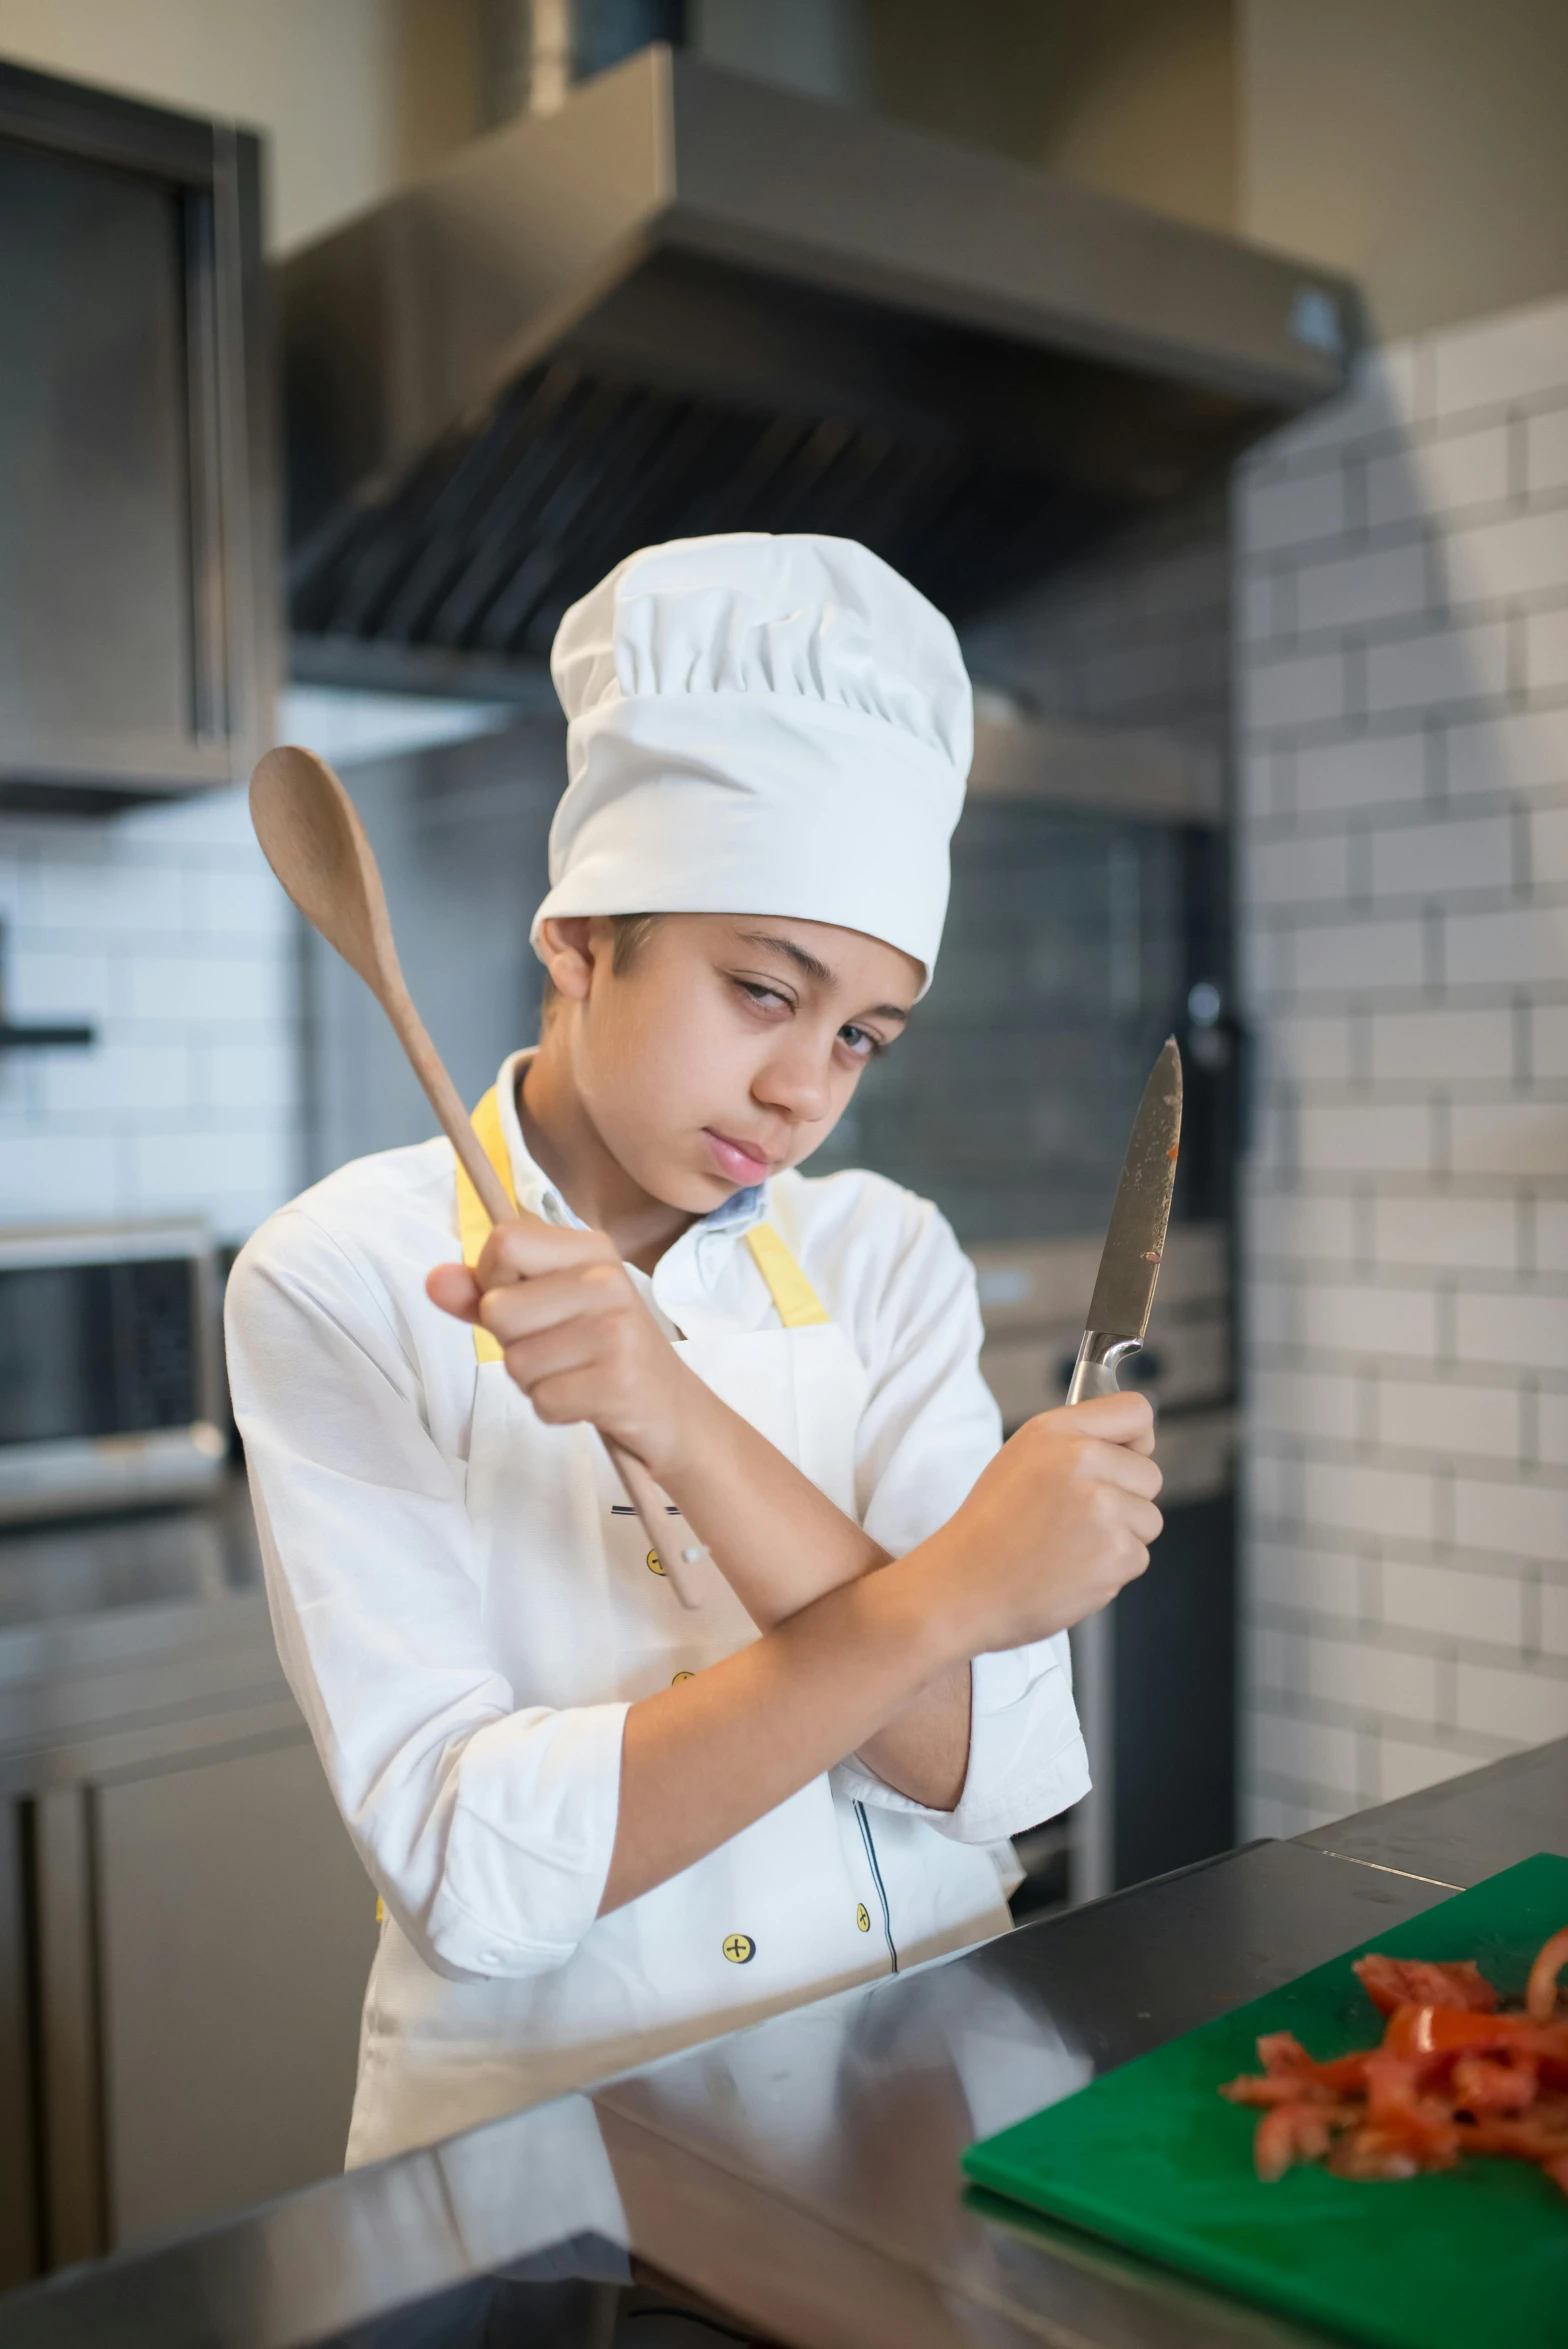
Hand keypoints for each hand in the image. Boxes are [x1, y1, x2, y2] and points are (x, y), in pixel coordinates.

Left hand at [425, 1221, 692, 1474]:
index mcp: (591, 1249)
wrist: (671, 1410)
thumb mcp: (544, 1310)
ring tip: (575, 1374)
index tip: (523, 1303)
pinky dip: (555, 1410)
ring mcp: (616, 1329)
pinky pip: (542, 1400)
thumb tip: (434, 1280)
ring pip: (516, 1362)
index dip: (492, 1280)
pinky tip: (588, 1399)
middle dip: (512, 1342)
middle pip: (498, 1308)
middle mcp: (607, 1279)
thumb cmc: (600, 1352)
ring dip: (535, 1381)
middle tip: (558, 1349)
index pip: (505, 1241)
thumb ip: (484, 1293)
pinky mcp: (618, 1380)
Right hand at [910, 1390, 1161, 1657]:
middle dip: (1126, 1498)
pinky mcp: (1116, 1553)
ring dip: (1121, 1536)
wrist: (962, 1587)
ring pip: (1148, 1519)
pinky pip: (1139, 1556)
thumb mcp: (1021, 1458)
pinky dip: (1112, 1568)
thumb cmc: (990, 1528)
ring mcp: (1103, 1508)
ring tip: (1070, 1545)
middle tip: (1077, 1518)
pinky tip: (1072, 1568)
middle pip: (1150, 1474)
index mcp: (1057, 1431)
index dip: (1136, 1440)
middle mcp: (1083, 1460)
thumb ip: (1075, 1442)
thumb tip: (1128, 1445)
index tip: (1123, 1458)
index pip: (1136, 1411)